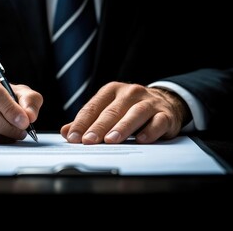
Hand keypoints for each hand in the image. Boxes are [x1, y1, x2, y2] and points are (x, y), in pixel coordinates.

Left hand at [60, 81, 189, 143]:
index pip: (93, 107)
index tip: (73, 137)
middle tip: (88, 141)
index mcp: (112, 91)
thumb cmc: (130, 108)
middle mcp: (130, 93)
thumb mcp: (108, 109)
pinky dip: (149, 131)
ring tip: (110, 140)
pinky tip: (140, 140)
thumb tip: (66, 132)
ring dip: (122, 127)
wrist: (166, 103)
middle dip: (98, 127)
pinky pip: (157, 121)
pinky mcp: (165, 114)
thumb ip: (88, 121)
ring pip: (134, 114)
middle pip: (112, 111)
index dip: (82, 123)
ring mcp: (149, 102)